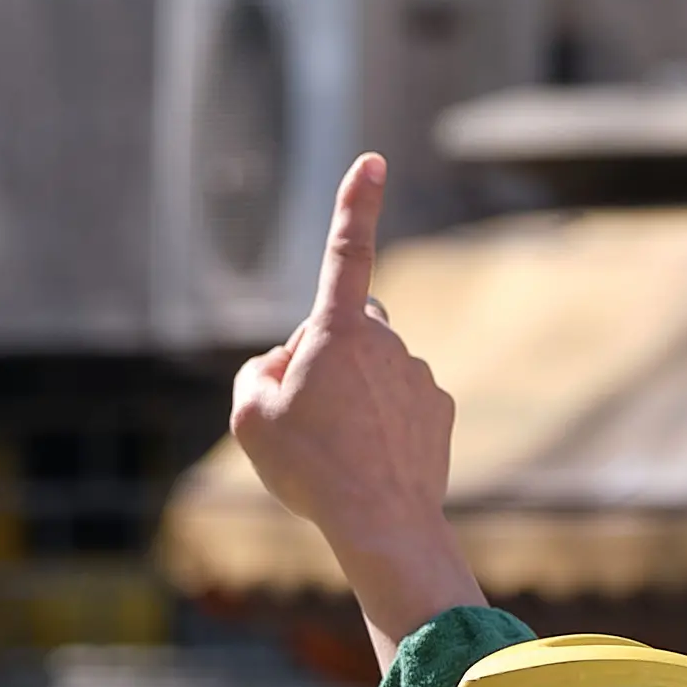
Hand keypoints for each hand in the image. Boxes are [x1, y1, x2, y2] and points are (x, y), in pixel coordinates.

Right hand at [229, 154, 483, 666]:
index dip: (354, 204)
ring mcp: (418, 375)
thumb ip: (255, 374)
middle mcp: (386, 342)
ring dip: (351, 396)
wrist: (381, 523)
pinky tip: (369, 462)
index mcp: (338, 331)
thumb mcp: (249, 417)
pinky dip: (382, 424)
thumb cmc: (309, 468)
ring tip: (337, 451)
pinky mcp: (438, 409)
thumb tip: (284, 363)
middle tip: (303, 414)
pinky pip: (400, 404)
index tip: (373, 162)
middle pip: (345, 329)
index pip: (345, 253)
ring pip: (373, 371)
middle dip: (323, 354)